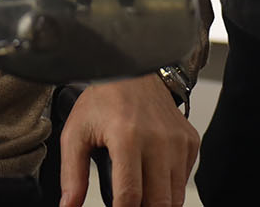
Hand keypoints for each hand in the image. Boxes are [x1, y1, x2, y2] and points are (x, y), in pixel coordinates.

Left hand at [59, 75, 198, 206]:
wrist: (133, 67)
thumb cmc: (104, 98)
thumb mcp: (76, 133)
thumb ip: (72, 174)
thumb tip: (68, 206)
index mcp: (127, 137)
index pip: (130, 196)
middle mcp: (158, 140)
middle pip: (158, 202)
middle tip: (126, 204)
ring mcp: (178, 141)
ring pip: (175, 197)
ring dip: (157, 203)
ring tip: (138, 194)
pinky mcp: (190, 140)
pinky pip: (184, 179)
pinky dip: (169, 187)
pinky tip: (152, 176)